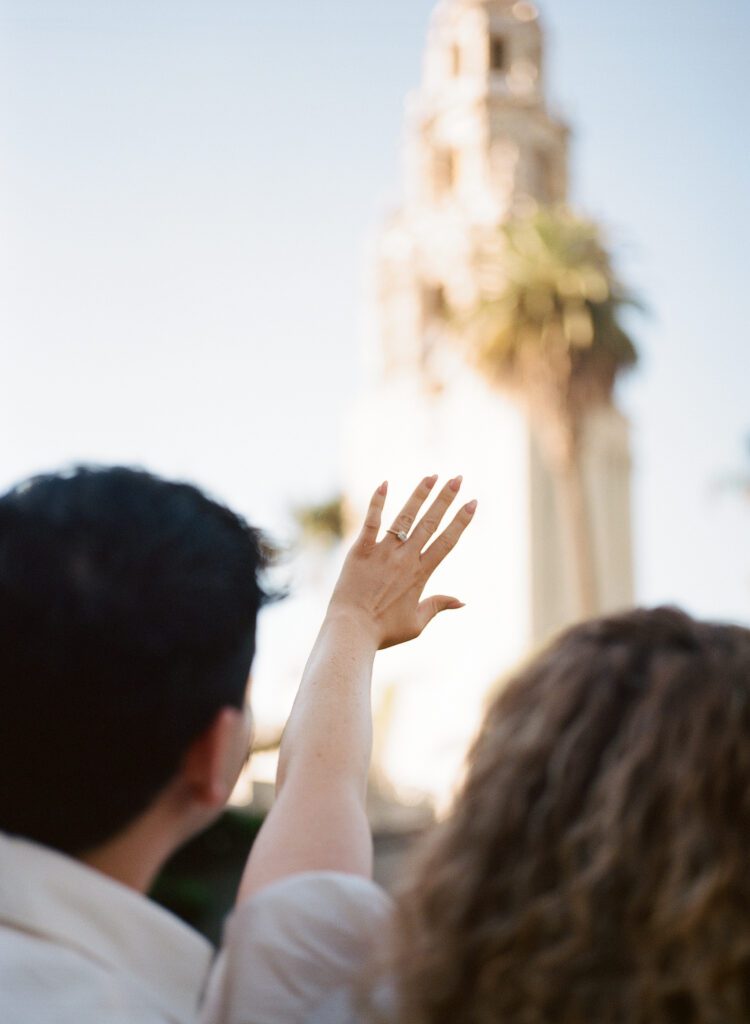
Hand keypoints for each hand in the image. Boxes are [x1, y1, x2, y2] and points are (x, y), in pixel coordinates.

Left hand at [327, 475, 476, 649]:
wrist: (352, 631)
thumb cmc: (383, 631)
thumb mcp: (417, 623)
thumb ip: (438, 606)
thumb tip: (462, 601)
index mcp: (421, 574)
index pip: (447, 541)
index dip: (461, 520)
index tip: (473, 502)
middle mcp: (405, 559)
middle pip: (430, 523)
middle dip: (446, 498)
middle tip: (458, 478)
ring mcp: (383, 553)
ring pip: (405, 517)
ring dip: (420, 495)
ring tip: (432, 475)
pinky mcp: (361, 550)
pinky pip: (371, 522)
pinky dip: (378, 502)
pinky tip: (384, 483)